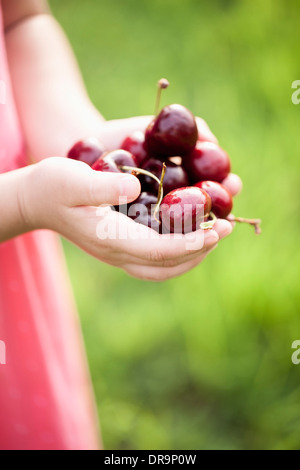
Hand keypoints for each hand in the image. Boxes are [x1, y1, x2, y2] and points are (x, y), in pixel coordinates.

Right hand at [20, 156, 235, 280]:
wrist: (37, 200)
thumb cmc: (52, 187)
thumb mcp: (72, 180)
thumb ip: (102, 186)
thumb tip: (135, 186)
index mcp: (110, 240)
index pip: (159, 251)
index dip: (190, 242)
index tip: (215, 229)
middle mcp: (118, 253)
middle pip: (167, 266)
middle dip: (199, 251)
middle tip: (225, 229)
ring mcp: (120, 252)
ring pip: (164, 265)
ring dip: (194, 252)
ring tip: (218, 229)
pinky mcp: (122, 245)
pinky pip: (158, 256)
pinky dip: (181, 247)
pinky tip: (193, 228)